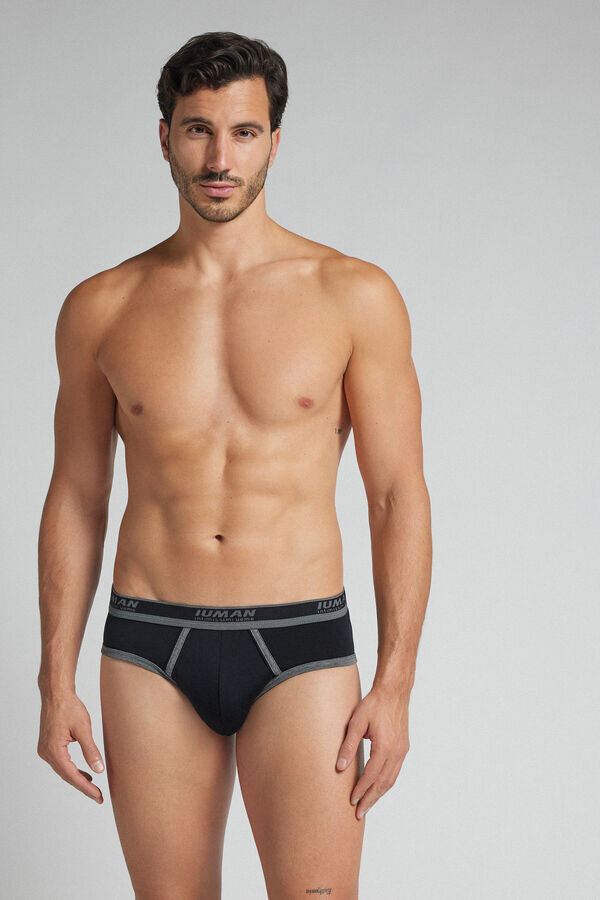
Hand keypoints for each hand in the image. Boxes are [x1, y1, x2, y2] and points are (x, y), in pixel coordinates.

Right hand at [37, 692, 104, 803]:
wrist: (56, 693)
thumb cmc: (69, 707)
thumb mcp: (83, 729)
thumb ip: (91, 750)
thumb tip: (99, 770)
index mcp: (54, 750)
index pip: (72, 775)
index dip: (86, 788)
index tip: (98, 796)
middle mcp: (46, 753)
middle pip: (66, 776)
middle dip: (83, 787)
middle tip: (98, 797)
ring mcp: (46, 750)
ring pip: (63, 770)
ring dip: (77, 778)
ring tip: (93, 788)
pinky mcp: (48, 745)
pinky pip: (61, 762)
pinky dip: (72, 769)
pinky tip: (84, 773)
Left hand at [336, 685, 409, 819]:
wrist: (394, 691)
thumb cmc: (374, 704)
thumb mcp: (356, 722)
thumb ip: (348, 745)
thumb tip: (340, 767)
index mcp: (385, 747)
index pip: (371, 776)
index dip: (361, 790)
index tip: (351, 801)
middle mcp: (396, 752)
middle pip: (383, 783)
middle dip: (370, 799)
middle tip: (359, 813)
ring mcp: (402, 751)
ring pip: (391, 780)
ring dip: (379, 794)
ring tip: (367, 804)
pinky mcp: (404, 748)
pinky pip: (395, 771)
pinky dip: (386, 783)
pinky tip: (378, 787)